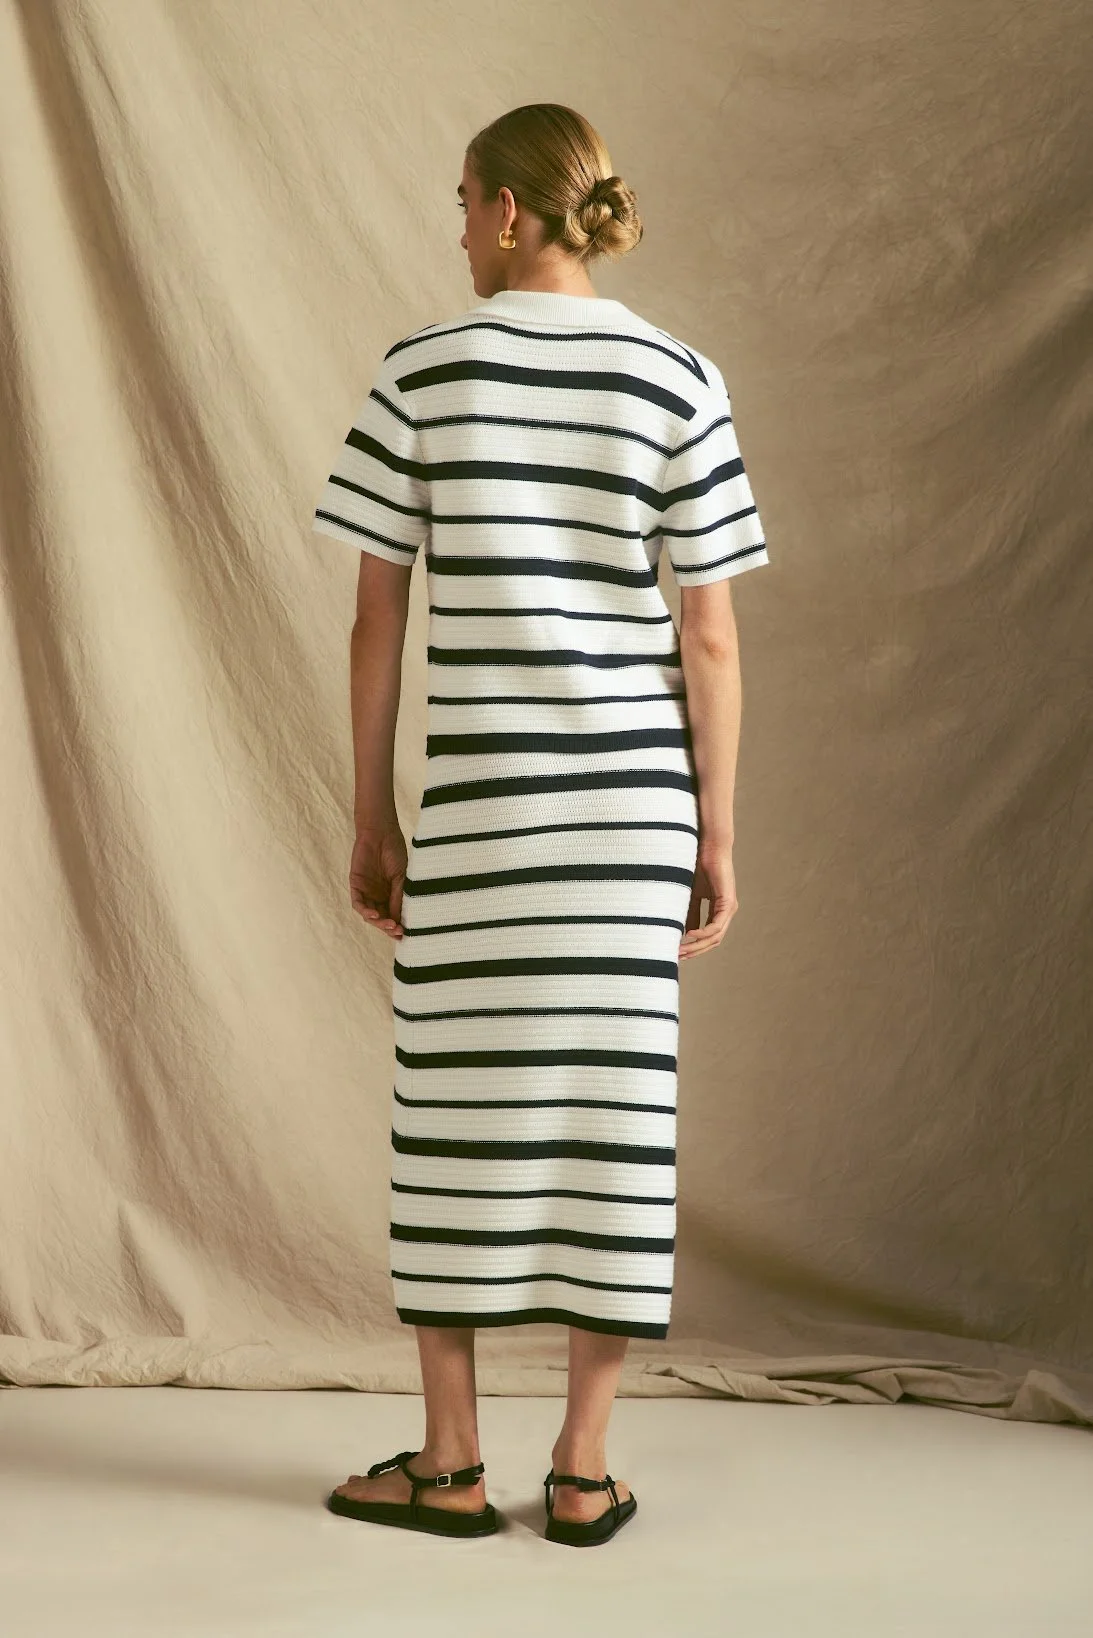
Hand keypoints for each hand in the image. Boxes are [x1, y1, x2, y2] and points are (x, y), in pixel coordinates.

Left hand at [349, 824, 408, 939]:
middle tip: (398, 931)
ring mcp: (366, 892)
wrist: (381, 833)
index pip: (393, 916)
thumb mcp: (401, 877)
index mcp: (390, 894)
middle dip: (389, 927)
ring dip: (379, 922)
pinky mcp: (356, 885)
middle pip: (381, 918)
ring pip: (369, 915)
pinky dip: (365, 911)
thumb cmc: (394, 852)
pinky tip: (374, 915)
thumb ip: (398, 897)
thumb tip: (399, 920)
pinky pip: (358, 903)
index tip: (406, 934)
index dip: (398, 926)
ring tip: (389, 925)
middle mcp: (378, 896)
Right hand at [680, 839, 737, 959]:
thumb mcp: (691, 894)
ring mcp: (729, 908)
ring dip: (698, 945)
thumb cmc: (699, 866)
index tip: (677, 951)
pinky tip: (690, 935)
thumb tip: (685, 932)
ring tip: (681, 950)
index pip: (708, 936)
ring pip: (715, 937)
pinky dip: (703, 933)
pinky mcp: (728, 902)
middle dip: (695, 951)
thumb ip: (691, 912)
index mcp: (718, 910)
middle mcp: (726, 912)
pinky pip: (716, 925)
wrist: (708, 847)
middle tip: (677, 957)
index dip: (694, 946)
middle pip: (712, 941)